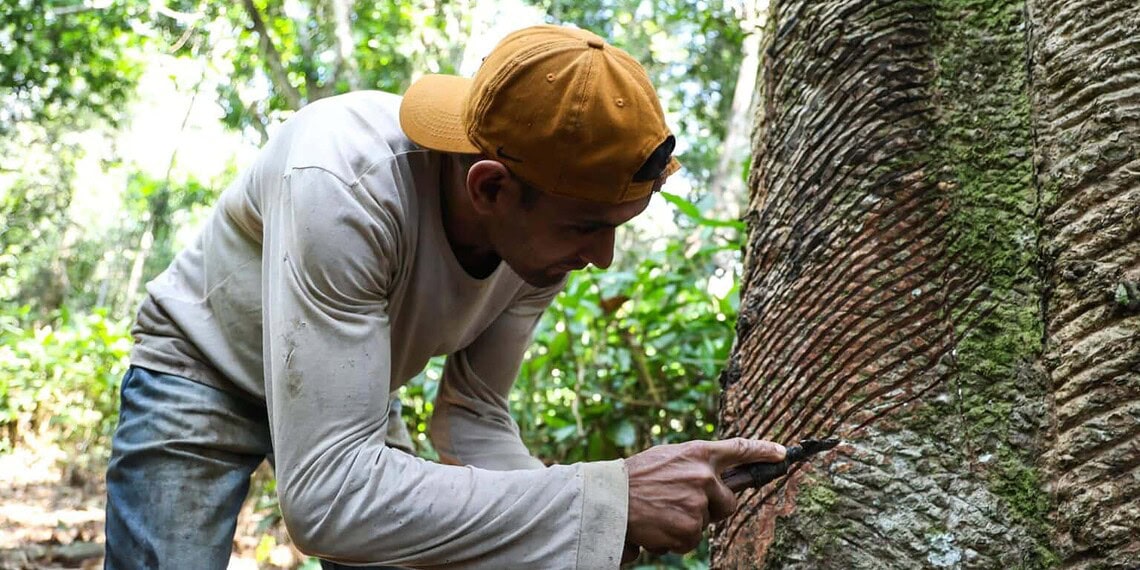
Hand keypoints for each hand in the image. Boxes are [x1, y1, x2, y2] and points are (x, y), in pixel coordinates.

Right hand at [623, 438, 784, 554]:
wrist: (610, 500)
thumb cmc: (635, 478)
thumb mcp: (668, 458)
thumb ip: (694, 464)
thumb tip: (715, 478)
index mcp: (698, 452)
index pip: (740, 449)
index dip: (764, 451)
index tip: (783, 454)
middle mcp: (704, 475)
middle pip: (728, 501)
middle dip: (712, 507)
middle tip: (682, 503)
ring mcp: (699, 503)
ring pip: (707, 522)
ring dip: (688, 522)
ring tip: (661, 511)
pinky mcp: (691, 528)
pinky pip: (692, 540)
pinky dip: (676, 538)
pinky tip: (658, 525)